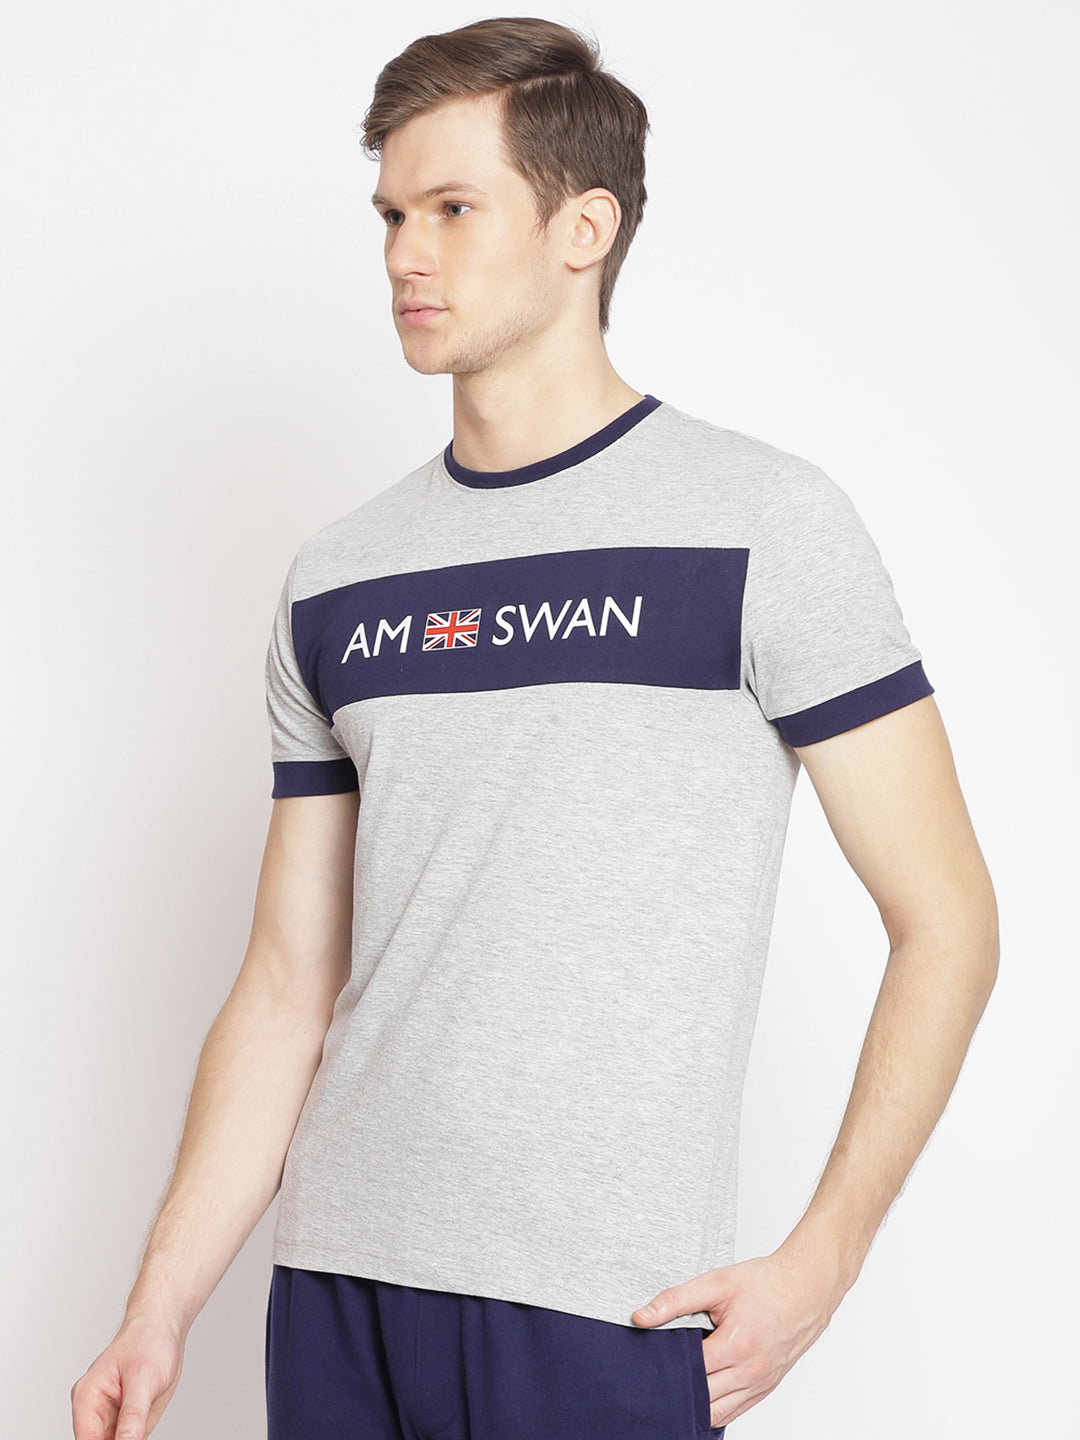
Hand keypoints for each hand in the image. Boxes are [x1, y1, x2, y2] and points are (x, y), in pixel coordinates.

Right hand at [71, 1314, 184, 1439]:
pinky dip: (139, 1439)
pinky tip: (148, 1418)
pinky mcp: (128, 1419)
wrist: (164, 1327)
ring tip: (145, 1415)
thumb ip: (133, 1416)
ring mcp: (111, 1416)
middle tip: (139, 1432)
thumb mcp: (143, 1379)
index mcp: (87, 1398)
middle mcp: (94, 1410)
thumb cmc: (149, 1341)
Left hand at [632, 1240, 846, 1427]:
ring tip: (673, 1388)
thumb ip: (675, 1301)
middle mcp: (750, 1373)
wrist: (805, 1288)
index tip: (649, 1360)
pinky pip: (734, 1412)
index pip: (688, 1372)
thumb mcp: (716, 1283)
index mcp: (735, 1345)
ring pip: (716, 1414)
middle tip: (654, 1377)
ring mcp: (759, 1384)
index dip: (664, 1368)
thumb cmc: (764, 1283)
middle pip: (700, 1398)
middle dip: (675, 1389)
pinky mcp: (766, 1388)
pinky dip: (714, 1408)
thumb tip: (640, 1318)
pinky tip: (698, 1397)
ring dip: (694, 1405)